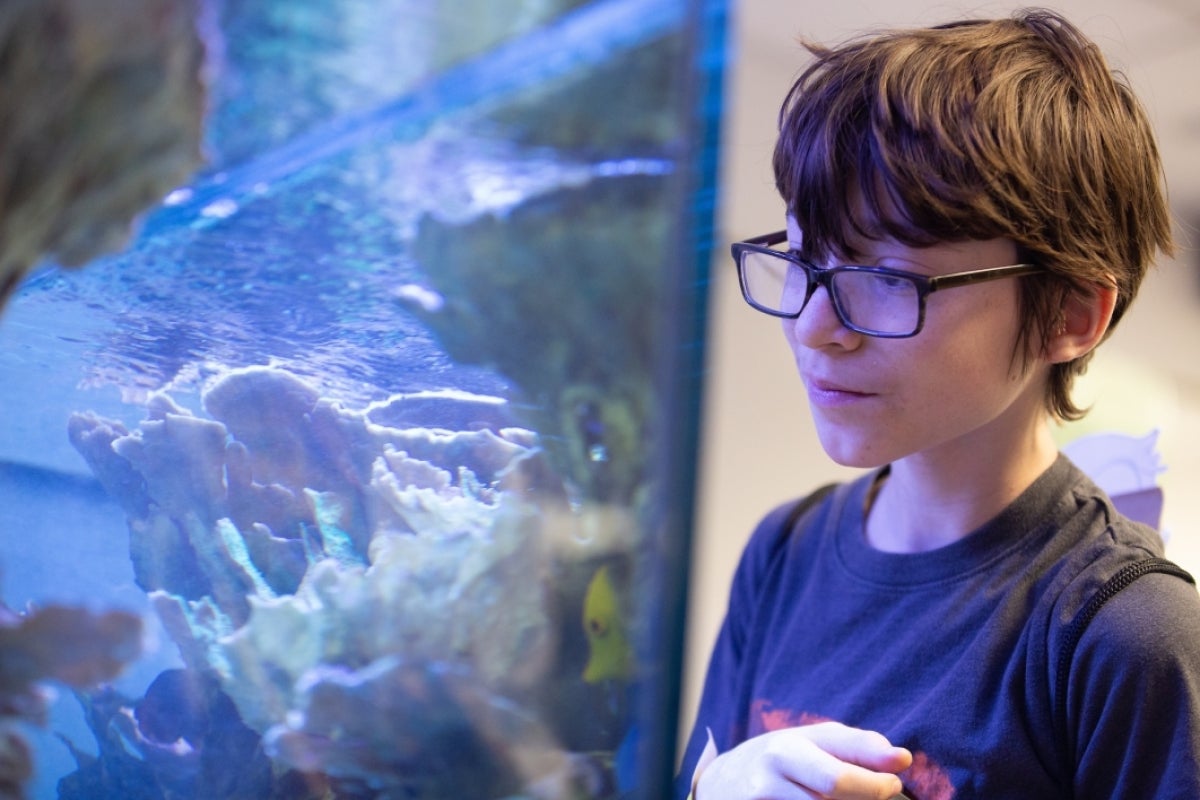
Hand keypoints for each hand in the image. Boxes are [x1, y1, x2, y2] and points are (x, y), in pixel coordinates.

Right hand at [694, 721, 912, 799]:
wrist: (720, 783)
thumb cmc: (780, 761)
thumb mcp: (811, 742)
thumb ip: (856, 746)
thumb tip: (901, 758)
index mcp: (789, 745)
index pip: (841, 773)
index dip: (877, 783)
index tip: (894, 782)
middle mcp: (772, 771)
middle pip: (833, 792)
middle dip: (867, 796)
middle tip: (883, 793)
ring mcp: (761, 799)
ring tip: (847, 796)